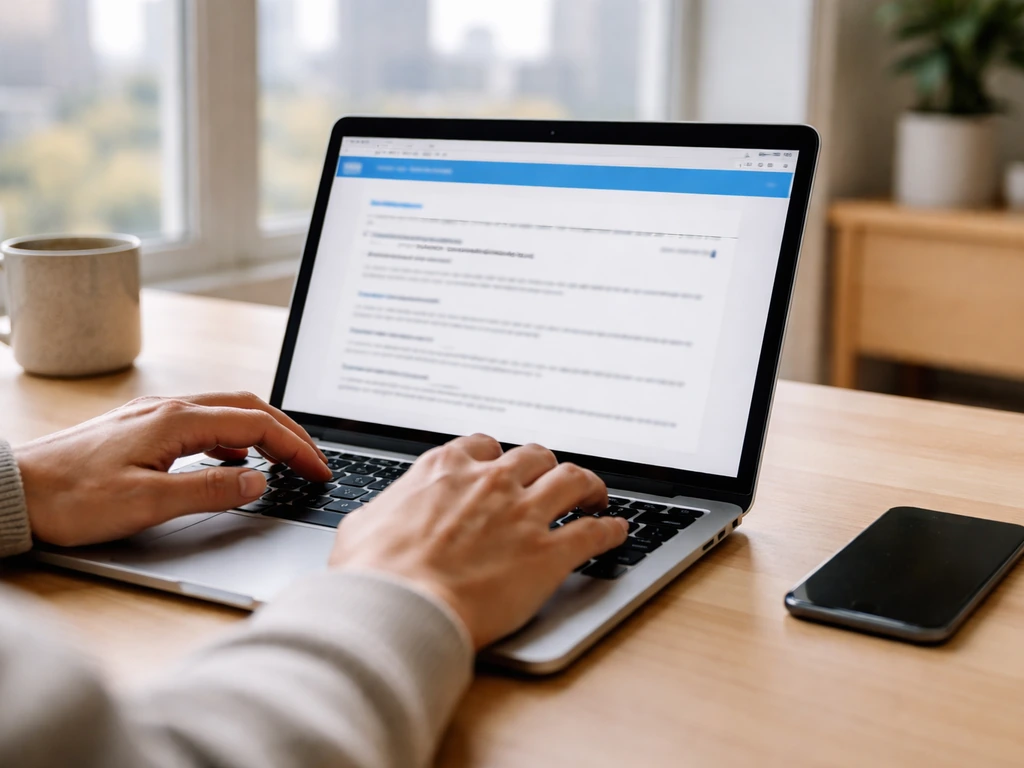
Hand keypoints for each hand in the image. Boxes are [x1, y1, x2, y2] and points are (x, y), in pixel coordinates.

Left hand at [14, 392, 330, 546]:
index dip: (296, 447)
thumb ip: (209, 491)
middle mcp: (169, 408)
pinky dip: (234, 435)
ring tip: (285, 457)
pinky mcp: (142, 428)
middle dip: (289, 432)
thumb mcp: (147, 503)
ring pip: (227, 410)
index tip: (320, 469)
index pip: (257, 425)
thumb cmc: (70, 498)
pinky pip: (204, 421)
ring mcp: (155, 415)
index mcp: (177, 421)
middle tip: (314, 460)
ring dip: (263, 430)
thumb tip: (259, 482)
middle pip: (249, 407)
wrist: (13, 490)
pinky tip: (233, 457)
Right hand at [328, 434, 627, 648]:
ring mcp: (523, 514)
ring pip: (572, 480)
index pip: (482, 445)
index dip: (496, 457)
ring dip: (588, 485)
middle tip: (551, 478)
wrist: (400, 607)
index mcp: (445, 470)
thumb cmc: (374, 574)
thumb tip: (376, 520)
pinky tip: (616, 531)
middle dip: (545, 466)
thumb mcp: (361, 527)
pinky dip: (609, 529)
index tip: (501, 466)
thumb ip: (382, 513)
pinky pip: (593, 532)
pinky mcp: (549, 552)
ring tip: (595, 494)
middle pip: (534, 456)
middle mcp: (490, 481)